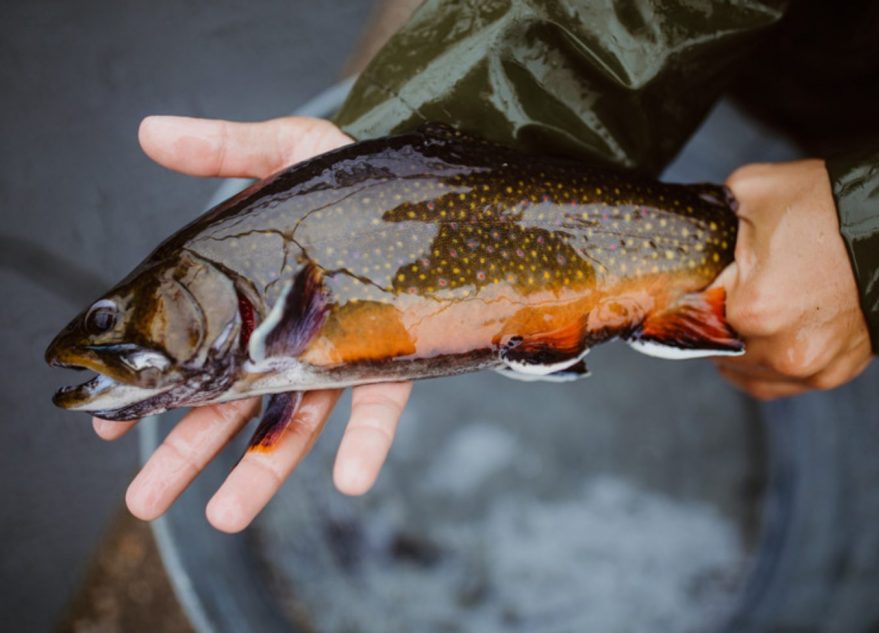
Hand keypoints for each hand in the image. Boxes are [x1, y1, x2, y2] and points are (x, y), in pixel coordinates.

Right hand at [93, 115, 411, 531]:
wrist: (427, 184)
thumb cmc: (350, 173)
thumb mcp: (284, 150)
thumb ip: (221, 149)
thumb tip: (148, 131)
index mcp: (250, 298)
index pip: (190, 351)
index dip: (152, 389)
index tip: (110, 426)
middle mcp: (289, 335)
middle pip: (231, 403)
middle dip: (186, 455)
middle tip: (144, 503)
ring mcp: (340, 353)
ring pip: (294, 421)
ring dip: (261, 470)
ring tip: (223, 517)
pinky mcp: (393, 357)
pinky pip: (378, 408)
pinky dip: (366, 445)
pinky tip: (350, 482)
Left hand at [713, 159, 871, 399]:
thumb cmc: (830, 207)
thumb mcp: (752, 191)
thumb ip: (710, 215)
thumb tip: (690, 226)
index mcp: (752, 308)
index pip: (695, 315)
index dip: (693, 295)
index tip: (697, 282)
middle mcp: (779, 349)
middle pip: (719, 347)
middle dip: (718, 322)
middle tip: (726, 293)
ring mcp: (809, 368)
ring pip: (746, 371)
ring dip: (739, 349)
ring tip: (745, 318)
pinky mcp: (832, 374)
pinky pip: (780, 383)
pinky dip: (767, 365)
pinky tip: (764, 341)